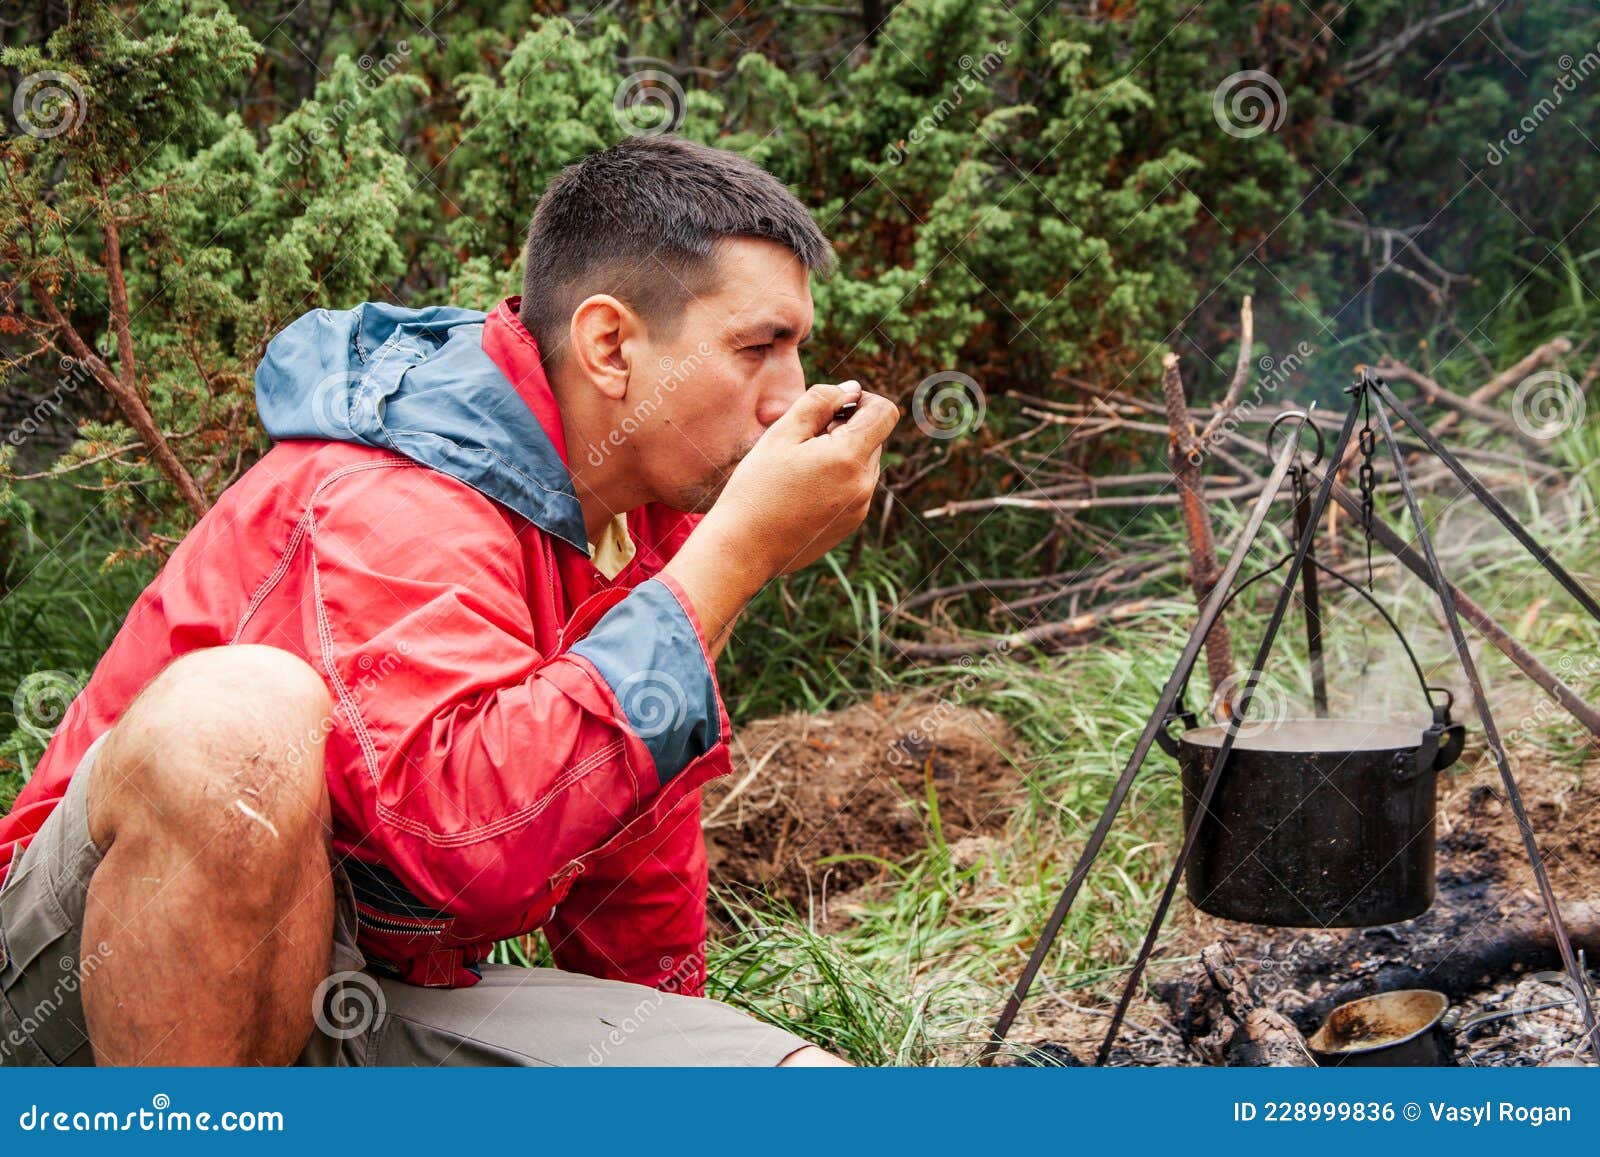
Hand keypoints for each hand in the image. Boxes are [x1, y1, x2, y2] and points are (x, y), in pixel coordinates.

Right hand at [701, 380, 899, 579]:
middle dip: (846, 429)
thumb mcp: (782, 434)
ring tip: (800, 469)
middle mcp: (864, 484)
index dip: (862, 400)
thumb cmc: (757, 488)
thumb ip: (820, 402)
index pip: (885, 412)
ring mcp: (860, 508)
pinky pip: (856, 487)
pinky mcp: (851, 524)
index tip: (832, 408)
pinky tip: (802, 491)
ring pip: (864, 462)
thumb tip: (852, 388)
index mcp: (850, 458)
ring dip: (841, 454)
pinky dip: (837, 479)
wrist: (744, 548)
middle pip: (873, 437)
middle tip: (803, 442)